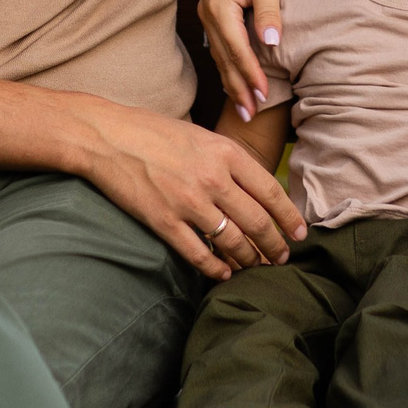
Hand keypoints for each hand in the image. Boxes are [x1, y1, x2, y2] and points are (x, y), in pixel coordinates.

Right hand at [77, 103, 306, 280]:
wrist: (107, 137)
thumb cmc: (154, 133)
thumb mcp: (202, 136)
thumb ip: (229, 161)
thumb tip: (257, 189)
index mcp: (226, 153)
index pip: (270, 192)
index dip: (289, 217)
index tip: (300, 233)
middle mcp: (213, 179)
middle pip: (257, 222)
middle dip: (274, 245)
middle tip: (282, 258)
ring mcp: (188, 202)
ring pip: (233, 242)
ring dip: (249, 259)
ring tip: (256, 266)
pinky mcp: (164, 221)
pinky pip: (199, 254)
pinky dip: (216, 269)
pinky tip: (224, 274)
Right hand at [200, 0, 347, 121]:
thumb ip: (270, 13)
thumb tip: (271, 43)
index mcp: (219, 4)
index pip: (236, 48)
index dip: (250, 74)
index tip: (264, 96)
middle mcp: (208, 12)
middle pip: (223, 58)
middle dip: (238, 87)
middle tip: (253, 116)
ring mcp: (207, 14)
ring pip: (219, 57)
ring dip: (233, 83)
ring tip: (247, 109)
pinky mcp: (214, 15)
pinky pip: (220, 49)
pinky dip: (229, 69)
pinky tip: (237, 86)